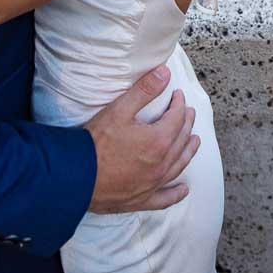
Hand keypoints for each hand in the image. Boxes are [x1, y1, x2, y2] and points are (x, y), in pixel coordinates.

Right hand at [86, 65, 198, 213]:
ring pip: (179, 165)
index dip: (179, 103)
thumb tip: (165, 73)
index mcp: (159, 140)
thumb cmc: (97, 142)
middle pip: (181, 140)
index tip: (178, 94)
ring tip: (195, 141)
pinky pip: (165, 198)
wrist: (78, 176)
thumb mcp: (120, 109)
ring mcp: (153, 184)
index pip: (177, 118)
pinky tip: (183, 190)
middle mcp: (161, 164)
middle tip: (189, 112)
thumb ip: (145, 90)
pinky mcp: (142, 199)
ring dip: (188, 151)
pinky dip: (176, 193)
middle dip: (187, 123)